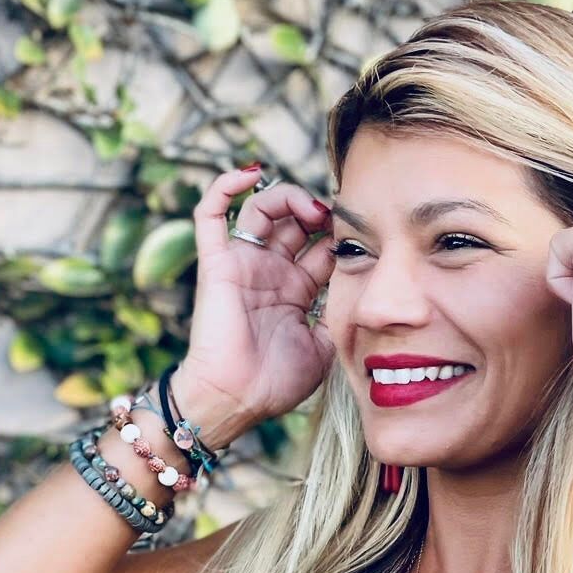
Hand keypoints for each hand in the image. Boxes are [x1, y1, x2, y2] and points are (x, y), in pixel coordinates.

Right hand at [175, 165, 337, 422]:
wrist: (237, 398)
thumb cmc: (276, 382)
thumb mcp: (324, 348)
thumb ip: (339, 317)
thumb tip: (362, 295)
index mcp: (295, 290)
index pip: (320, 245)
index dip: (340, 233)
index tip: (361, 230)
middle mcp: (270, 271)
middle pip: (294, 222)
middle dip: (317, 211)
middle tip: (335, 218)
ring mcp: (243, 264)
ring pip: (261, 209)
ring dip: (287, 197)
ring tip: (310, 210)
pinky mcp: (216, 263)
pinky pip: (211, 214)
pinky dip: (225, 186)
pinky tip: (250, 173)